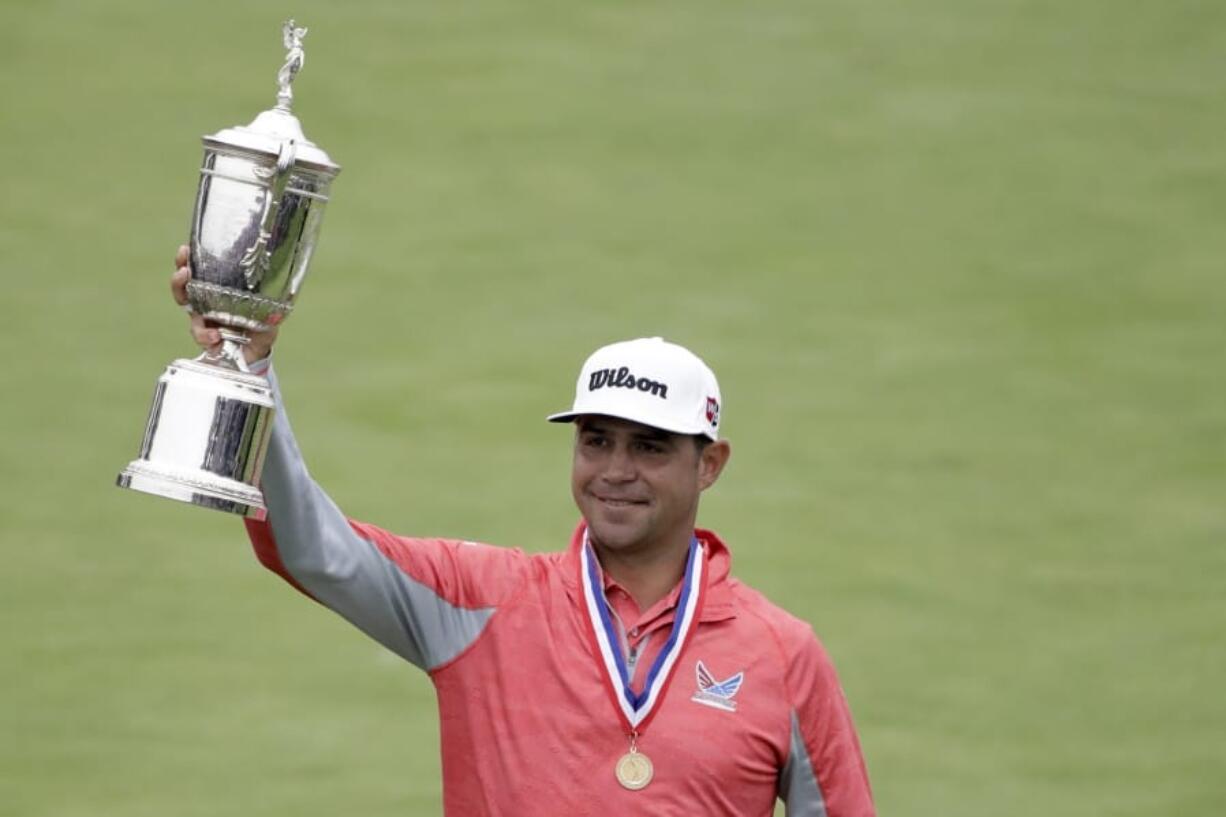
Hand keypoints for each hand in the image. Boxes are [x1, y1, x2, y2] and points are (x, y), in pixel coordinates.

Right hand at [170, 244, 277, 364]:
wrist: (257, 352)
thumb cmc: (260, 325)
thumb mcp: (270, 309)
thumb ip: (274, 301)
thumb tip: (285, 291)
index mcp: (220, 289)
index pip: (200, 269)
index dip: (189, 259)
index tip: (186, 249)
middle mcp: (207, 300)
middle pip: (184, 283)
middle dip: (179, 274)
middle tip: (183, 269)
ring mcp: (203, 318)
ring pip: (186, 305)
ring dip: (183, 297)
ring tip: (190, 293)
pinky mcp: (205, 338)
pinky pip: (200, 335)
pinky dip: (206, 335)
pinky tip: (215, 335)